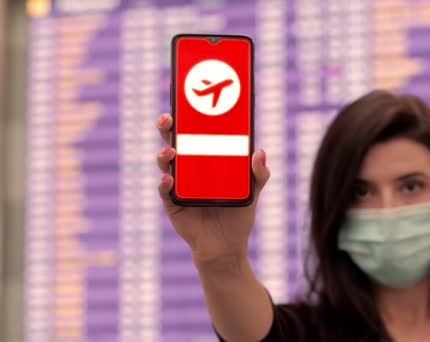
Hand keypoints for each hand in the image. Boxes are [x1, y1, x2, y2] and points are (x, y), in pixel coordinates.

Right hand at [155, 113, 269, 264]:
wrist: (226, 245)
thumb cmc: (238, 212)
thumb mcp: (253, 191)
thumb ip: (259, 173)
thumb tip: (260, 151)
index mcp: (206, 158)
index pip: (194, 132)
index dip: (189, 116)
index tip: (189, 102)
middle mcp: (189, 167)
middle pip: (173, 140)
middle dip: (168, 126)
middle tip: (169, 118)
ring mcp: (178, 184)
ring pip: (164, 162)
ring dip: (164, 153)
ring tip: (171, 151)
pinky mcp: (171, 202)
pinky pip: (164, 190)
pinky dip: (165, 183)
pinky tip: (170, 179)